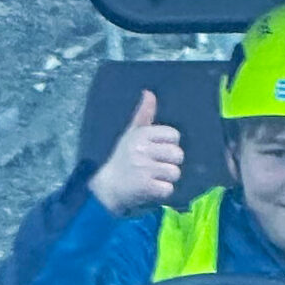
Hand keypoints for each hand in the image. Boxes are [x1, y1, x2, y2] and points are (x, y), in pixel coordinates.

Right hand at [89, 90, 183, 214]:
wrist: (106, 187)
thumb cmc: (122, 159)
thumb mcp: (131, 134)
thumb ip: (144, 115)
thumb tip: (149, 92)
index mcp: (141, 134)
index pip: (174, 135)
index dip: (169, 145)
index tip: (156, 151)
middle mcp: (142, 149)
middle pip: (178, 154)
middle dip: (170, 163)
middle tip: (155, 167)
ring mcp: (144, 168)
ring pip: (175, 172)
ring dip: (167, 179)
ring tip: (152, 178)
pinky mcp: (145, 186)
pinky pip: (168, 189)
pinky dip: (162, 192)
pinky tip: (150, 189)